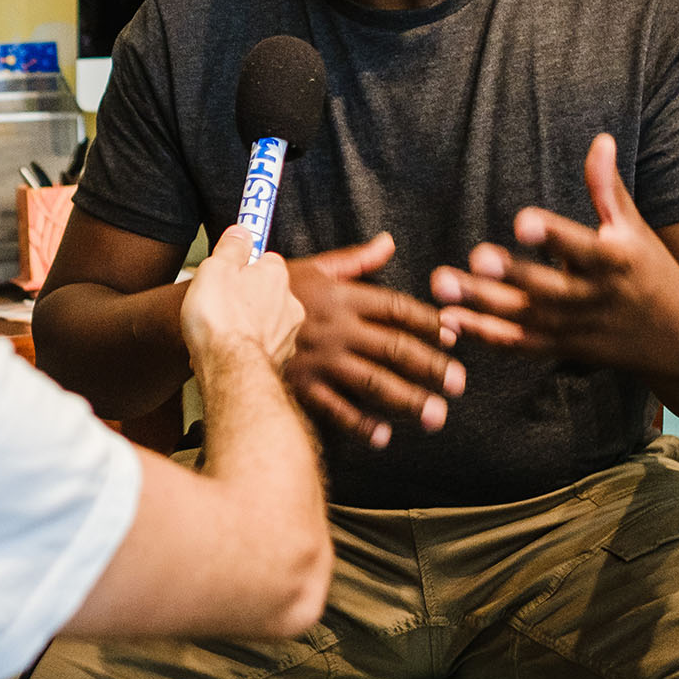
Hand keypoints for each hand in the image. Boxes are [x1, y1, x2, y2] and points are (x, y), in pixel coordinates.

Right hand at [181, 226, 305, 368]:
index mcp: (276, 276)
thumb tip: (241, 231)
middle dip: (248, 296)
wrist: (229, 370)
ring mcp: (287, 335)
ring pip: (268, 321)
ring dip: (249, 323)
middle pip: (268, 292)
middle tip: (221, 303)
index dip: (245, 264)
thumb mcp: (215, 268)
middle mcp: (290, 304)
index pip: (267, 259)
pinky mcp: (280, 360)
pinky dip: (249, 347)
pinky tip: (229, 350)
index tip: (230, 268)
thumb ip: (231, 247)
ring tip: (222, 330)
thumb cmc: (221, 319)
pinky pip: (263, 347)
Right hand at [284, 233, 464, 447]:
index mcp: (342, 295)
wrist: (219, 317)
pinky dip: (360, 424)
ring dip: (408, 399)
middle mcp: (336, 327)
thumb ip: (354, 259)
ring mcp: (319, 359)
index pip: (396, 308)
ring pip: (374, 381)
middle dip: (431, 366)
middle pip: (394, 347)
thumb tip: (389, 242)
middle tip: (459, 384)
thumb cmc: (266, 289)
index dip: (428, 322)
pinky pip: (336, 408)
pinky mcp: (300, 384)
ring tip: (435, 415)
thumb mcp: (312, 266)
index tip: (453, 335)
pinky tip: (383, 436)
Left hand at [430, 134, 678, 372]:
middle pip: (546, 290)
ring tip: (441, 286)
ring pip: (525, 319)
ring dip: (482, 306)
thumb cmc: (652, 273)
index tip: (522, 220)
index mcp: (615, 262)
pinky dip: (485, 336)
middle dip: (509, 276)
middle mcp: (595, 298)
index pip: (582, 249)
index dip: (553, 236)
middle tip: (474, 256)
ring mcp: (576, 329)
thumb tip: (600, 139)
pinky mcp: (561, 350)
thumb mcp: (635, 230)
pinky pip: (519, 346)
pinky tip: (449, 320)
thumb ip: (607, 189)